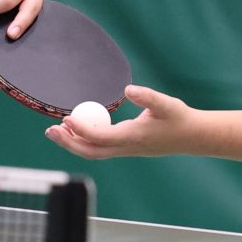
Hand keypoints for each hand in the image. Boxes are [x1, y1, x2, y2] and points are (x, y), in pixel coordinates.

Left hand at [46, 85, 199, 159]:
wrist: (192, 137)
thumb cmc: (179, 118)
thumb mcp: (166, 104)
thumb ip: (148, 96)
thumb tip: (128, 89)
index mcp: (133, 137)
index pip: (100, 137)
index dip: (81, 129)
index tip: (66, 118)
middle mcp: (126, 148)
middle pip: (90, 151)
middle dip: (68, 143)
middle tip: (49, 130)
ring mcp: (126, 150)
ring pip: (93, 152)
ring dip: (73, 143)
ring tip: (55, 130)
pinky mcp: (127, 148)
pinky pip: (100, 148)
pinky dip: (85, 141)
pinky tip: (76, 130)